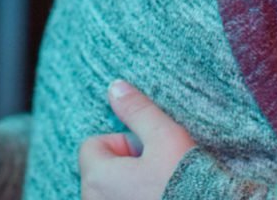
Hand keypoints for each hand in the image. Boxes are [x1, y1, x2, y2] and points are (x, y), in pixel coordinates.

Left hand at [79, 81, 195, 199]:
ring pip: (110, 193)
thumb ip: (137, 110)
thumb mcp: (165, 137)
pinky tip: (159, 199)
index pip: (93, 145)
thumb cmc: (184, 182)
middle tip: (156, 172)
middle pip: (100, 172)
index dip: (122, 143)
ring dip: (128, 188)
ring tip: (159, 190)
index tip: (147, 153)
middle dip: (125, 166)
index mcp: (97, 179)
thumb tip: (114, 87)